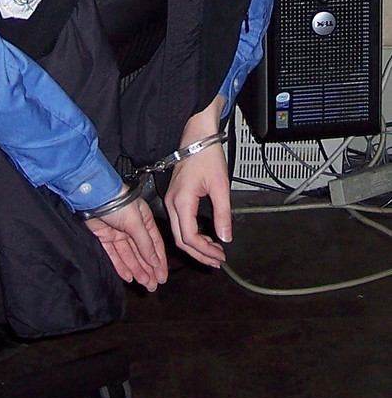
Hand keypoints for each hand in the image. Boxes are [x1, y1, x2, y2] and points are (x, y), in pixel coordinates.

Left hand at [85, 196, 167, 290]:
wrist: (94, 195)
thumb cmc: (117, 201)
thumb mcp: (136, 222)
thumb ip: (145, 243)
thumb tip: (155, 261)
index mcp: (144, 220)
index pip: (154, 244)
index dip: (159, 261)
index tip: (162, 276)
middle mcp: (132, 227)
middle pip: (142, 252)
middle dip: (148, 269)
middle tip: (153, 285)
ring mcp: (118, 232)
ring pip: (129, 255)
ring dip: (137, 270)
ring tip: (144, 284)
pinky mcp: (104, 237)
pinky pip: (114, 254)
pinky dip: (121, 266)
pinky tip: (128, 276)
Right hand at [164, 95, 231, 267]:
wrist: (197, 137)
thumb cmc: (207, 156)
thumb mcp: (220, 186)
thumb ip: (223, 214)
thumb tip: (225, 237)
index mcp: (181, 201)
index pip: (189, 236)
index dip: (205, 251)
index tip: (220, 255)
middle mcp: (171, 202)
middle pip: (180, 239)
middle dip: (199, 253)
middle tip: (217, 261)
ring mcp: (170, 200)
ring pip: (179, 232)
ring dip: (195, 246)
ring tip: (214, 253)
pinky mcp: (174, 197)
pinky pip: (179, 223)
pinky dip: (191, 234)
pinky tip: (205, 238)